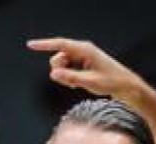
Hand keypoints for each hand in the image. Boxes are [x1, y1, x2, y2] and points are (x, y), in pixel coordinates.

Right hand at [27, 38, 143, 100]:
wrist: (125, 86)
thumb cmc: (110, 82)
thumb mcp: (89, 82)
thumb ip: (70, 77)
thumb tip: (53, 73)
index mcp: (85, 50)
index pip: (60, 44)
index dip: (44, 45)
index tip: (30, 45)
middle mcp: (83, 50)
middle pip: (58, 56)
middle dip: (58, 70)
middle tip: (69, 83)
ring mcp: (83, 56)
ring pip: (62, 64)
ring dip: (64, 76)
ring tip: (76, 85)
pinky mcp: (83, 63)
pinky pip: (68, 68)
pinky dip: (69, 77)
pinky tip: (78, 84)